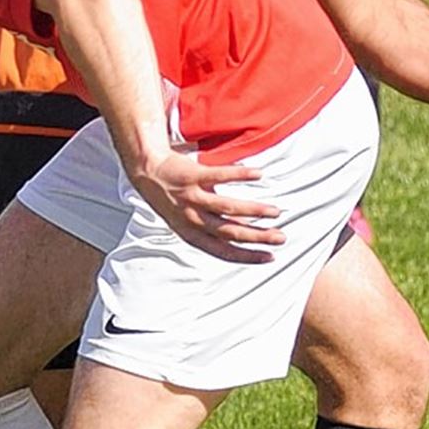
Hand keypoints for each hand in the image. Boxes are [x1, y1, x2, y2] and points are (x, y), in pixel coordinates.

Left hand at [130, 152, 284, 262]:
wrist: (148, 172)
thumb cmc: (176, 199)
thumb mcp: (192, 221)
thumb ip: (218, 227)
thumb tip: (250, 233)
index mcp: (192, 235)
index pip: (223, 252)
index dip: (247, 257)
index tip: (270, 257)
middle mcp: (192, 219)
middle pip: (229, 232)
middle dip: (257, 237)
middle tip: (280, 237)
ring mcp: (192, 198)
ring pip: (226, 208)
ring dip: (253, 211)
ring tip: (275, 211)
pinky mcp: (192, 176)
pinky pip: (219, 176)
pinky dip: (240, 175)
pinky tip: (258, 174)